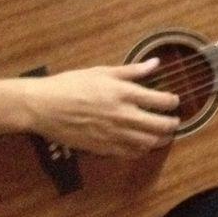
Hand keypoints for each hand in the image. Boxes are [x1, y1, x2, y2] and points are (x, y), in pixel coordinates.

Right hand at [24, 58, 180, 157]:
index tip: (174, 101)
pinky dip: (141, 150)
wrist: (43, 106)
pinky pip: (129, 153)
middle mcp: (123, 115)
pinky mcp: (101, 147)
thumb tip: (156, 63)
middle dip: (172, 124)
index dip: (173, 102)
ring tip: (163, 135)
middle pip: (160, 125)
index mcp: (124, 93)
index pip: (161, 101)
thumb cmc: (71, 84)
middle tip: (174, 121)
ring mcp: (113, 134)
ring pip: (148, 142)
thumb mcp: (103, 72)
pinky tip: (142, 145)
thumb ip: (132, 70)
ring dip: (160, 139)